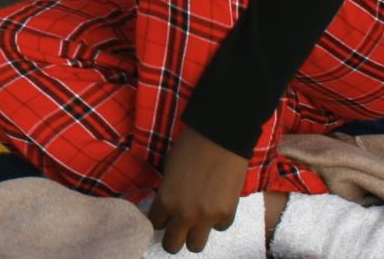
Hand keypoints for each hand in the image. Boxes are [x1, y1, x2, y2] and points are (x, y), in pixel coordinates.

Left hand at [147, 127, 247, 252]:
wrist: (220, 138)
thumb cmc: (189, 147)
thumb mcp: (168, 170)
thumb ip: (168, 193)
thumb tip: (167, 207)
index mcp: (166, 200)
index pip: (155, 225)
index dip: (159, 220)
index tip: (163, 217)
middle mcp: (184, 214)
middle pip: (172, 245)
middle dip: (172, 238)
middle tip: (177, 228)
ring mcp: (207, 217)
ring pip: (195, 246)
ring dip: (193, 235)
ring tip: (196, 223)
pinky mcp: (227, 215)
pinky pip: (219, 228)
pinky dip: (216, 221)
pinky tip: (216, 205)